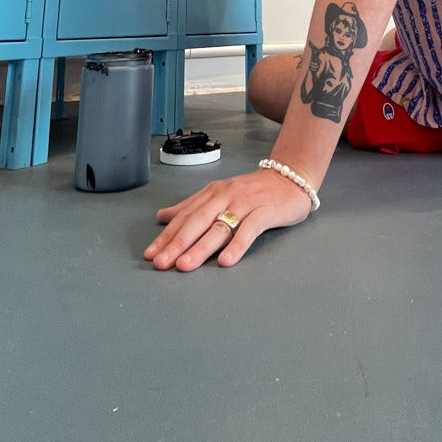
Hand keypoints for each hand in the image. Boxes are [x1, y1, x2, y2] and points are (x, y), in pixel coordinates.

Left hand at [144, 169, 312, 270]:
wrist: (290, 177)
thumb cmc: (253, 191)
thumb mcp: (219, 194)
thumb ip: (191, 207)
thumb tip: (162, 218)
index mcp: (212, 192)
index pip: (185, 216)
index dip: (167, 236)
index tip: (150, 254)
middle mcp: (226, 196)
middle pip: (198, 221)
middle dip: (177, 243)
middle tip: (161, 263)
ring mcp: (246, 204)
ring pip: (220, 227)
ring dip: (201, 247)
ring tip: (185, 264)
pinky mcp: (265, 212)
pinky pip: (249, 230)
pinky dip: (237, 245)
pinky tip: (226, 261)